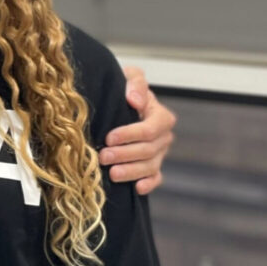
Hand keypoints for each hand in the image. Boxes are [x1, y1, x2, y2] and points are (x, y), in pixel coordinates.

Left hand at [99, 66, 176, 194]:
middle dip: (125, 155)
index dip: (130, 135)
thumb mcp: (130, 77)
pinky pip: (156, 178)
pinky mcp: (153, 166)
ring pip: (150, 166)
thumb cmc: (124, 88)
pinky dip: (148, 184)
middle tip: (103, 157)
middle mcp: (163, 136)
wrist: (120, 101)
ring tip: (112, 174)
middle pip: (148, 150)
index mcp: (160, 116)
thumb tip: (134, 100)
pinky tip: (136, 188)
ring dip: (131, 171)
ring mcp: (159, 153)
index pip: (150, 129)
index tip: (109, 137)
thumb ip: (135, 83)